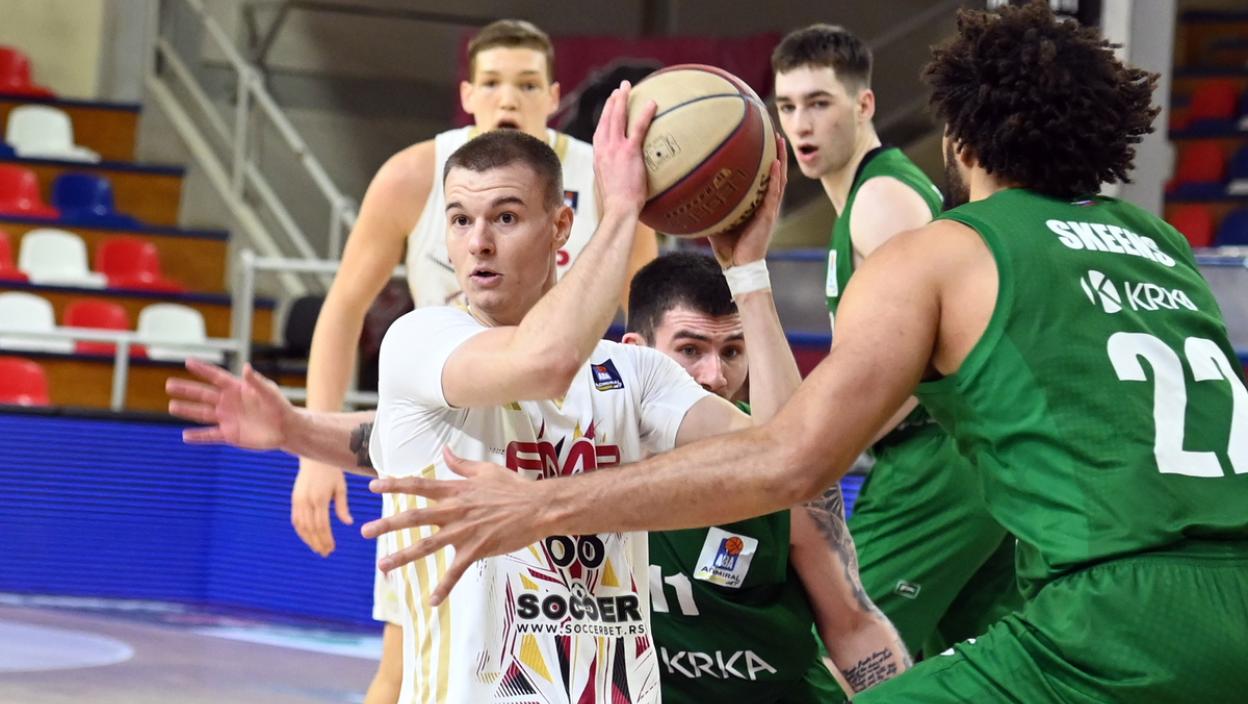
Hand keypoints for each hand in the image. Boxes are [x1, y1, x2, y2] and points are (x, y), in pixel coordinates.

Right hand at [167, 358, 293, 448]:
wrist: (286, 428)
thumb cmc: (279, 406)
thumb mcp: (269, 392)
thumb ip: (257, 381)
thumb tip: (246, 367)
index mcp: (237, 388)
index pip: (216, 377)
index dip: (203, 370)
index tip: (188, 362)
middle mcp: (228, 402)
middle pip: (203, 394)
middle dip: (187, 390)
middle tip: (169, 384)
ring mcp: (227, 419)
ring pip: (203, 414)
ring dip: (187, 410)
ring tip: (172, 406)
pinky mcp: (230, 435)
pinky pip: (210, 435)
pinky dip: (199, 436)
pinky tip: (185, 436)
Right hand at [291, 459, 352, 556]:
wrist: (314, 458)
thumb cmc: (331, 472)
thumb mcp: (341, 487)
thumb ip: (342, 507)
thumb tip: (348, 523)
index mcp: (320, 498)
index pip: (322, 525)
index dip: (326, 538)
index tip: (331, 548)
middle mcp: (306, 501)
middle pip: (311, 528)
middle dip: (318, 542)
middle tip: (325, 553)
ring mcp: (298, 501)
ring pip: (301, 526)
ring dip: (308, 540)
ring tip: (317, 548)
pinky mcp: (294, 499)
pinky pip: (295, 520)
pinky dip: (301, 531)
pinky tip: (308, 538)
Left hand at [361, 447, 544, 605]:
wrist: (538, 508)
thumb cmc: (514, 487)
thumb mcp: (486, 470)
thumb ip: (461, 465)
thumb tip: (445, 451)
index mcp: (455, 490)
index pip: (418, 486)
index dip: (394, 485)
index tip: (372, 486)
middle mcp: (454, 511)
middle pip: (413, 517)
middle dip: (386, 524)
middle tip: (364, 531)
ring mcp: (464, 532)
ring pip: (426, 546)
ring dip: (403, 557)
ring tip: (382, 566)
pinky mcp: (476, 550)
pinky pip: (456, 572)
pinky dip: (443, 588)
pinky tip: (431, 602)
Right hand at [593, 81, 656, 216]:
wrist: (619, 209)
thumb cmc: (618, 204)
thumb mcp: (610, 185)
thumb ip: (615, 174)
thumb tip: (624, 175)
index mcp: (598, 157)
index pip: (600, 131)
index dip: (605, 116)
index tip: (610, 106)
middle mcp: (603, 149)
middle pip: (607, 119)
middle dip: (613, 101)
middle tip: (619, 89)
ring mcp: (615, 149)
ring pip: (618, 117)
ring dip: (622, 99)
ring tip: (628, 87)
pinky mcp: (629, 152)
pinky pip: (638, 128)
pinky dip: (645, 114)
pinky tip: (652, 103)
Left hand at [708, 136, 788, 267]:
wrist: (739, 266)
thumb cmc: (728, 247)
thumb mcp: (715, 222)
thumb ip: (707, 207)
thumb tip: (686, 194)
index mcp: (755, 204)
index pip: (761, 177)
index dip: (763, 158)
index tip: (760, 139)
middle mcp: (765, 203)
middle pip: (774, 172)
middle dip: (775, 152)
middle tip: (773, 131)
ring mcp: (769, 209)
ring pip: (778, 179)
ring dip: (780, 159)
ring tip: (780, 140)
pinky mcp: (768, 216)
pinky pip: (773, 194)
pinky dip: (775, 178)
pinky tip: (776, 163)